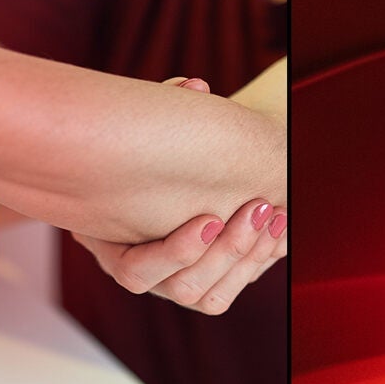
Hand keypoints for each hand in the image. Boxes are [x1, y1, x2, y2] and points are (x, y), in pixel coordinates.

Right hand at [72, 77, 286, 314]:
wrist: (180, 158)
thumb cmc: (153, 136)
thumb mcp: (150, 125)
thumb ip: (165, 109)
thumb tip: (194, 88)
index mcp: (107, 239)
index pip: (135, 272)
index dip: (176, 251)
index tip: (212, 218)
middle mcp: (138, 269)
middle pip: (180, 287)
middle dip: (225, 251)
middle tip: (257, 208)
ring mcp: (170, 282)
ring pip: (207, 295)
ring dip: (245, 256)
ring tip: (272, 213)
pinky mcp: (201, 286)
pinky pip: (225, 293)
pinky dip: (255, 261)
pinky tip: (277, 227)